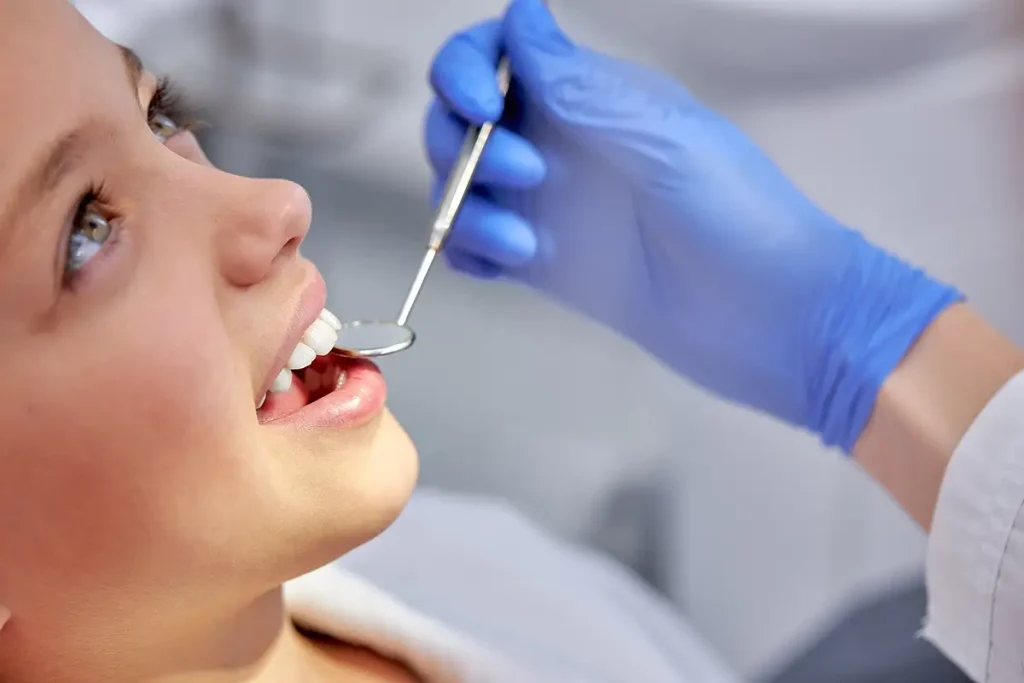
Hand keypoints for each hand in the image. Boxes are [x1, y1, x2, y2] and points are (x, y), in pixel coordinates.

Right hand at [424, 0, 961, 451]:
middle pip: (460, 121)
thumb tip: (519, 10)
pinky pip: (472, 244)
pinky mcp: (542, 263)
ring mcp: (547, 205)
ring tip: (524, 243)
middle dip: (465, 145)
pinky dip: (468, 248)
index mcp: (588, 97)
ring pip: (458, 184)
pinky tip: (504, 263)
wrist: (767, 319)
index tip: (483, 107)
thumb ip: (578, 82)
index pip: (495, 55)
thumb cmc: (735, 213)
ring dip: (466, 207)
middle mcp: (559, 144)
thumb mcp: (658, 136)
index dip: (466, 70)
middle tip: (529, 176)